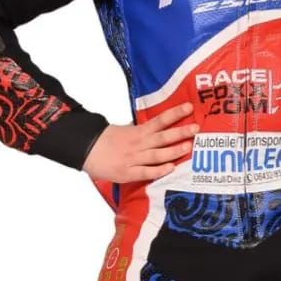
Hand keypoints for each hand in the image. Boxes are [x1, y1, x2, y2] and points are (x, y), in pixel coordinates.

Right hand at [82, 104, 197, 182]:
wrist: (84, 149)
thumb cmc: (106, 141)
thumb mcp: (125, 131)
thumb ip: (143, 131)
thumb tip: (159, 126)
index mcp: (138, 132)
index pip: (160, 120)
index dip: (175, 114)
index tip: (189, 107)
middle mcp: (139, 143)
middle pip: (162, 136)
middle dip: (180, 132)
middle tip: (196, 128)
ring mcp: (134, 158)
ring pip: (157, 154)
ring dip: (173, 151)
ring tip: (188, 146)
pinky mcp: (128, 173)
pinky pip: (146, 172)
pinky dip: (158, 170)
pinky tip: (170, 168)